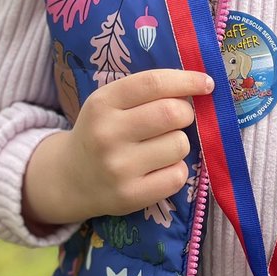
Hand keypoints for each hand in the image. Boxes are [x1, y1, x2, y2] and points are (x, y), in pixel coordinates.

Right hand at [23, 68, 213, 228]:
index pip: (153, 83)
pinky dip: (176, 169)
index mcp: (102, 103)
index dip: (187, 80)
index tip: (207, 83)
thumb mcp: (110, 103)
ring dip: (179, 142)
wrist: (69, 178)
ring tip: (160, 147)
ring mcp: (118, 167)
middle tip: (179, 118)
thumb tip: (201, 85)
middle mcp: (107, 134)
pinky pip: (178, 175)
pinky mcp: (130, 196)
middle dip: (186, 113)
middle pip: (172, 113)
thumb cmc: (101, 131)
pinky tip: (158, 169)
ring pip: (179, 144)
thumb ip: (147, 91)